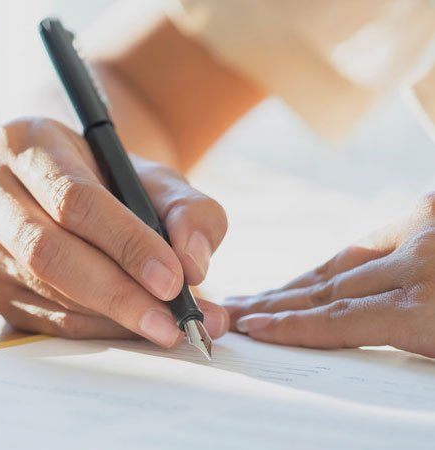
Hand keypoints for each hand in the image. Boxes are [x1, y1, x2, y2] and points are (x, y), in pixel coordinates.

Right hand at [0, 118, 228, 346]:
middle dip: (119, 295)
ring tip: (171, 328)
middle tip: (173, 324)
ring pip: (51, 294)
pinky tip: (138, 328)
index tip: (174, 281)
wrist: (85, 190)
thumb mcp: (161, 181)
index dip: (127, 243)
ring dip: (116, 320)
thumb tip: (193, 266)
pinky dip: (99, 330)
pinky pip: (48, 320)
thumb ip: (190, 212)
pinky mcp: (0, 286)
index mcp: (33, 148)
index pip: (76, 199)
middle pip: (51, 253)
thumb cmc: (121, 183)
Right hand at [223, 194, 434, 357]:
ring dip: (298, 283)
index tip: (252, 328)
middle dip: (276, 302)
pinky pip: (366, 244)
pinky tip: (311, 278)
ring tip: (261, 297)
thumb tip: (350, 338)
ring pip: (339, 262)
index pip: (339, 318)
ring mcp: (422, 227)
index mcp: (431, 304)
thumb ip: (410, 343)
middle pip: (327, 287)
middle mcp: (418, 257)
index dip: (291, 326)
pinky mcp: (427, 212)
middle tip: (236, 309)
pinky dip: (334, 265)